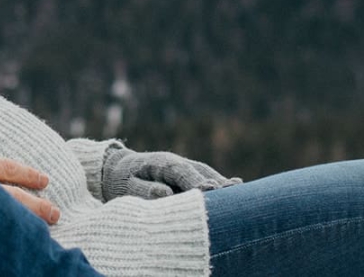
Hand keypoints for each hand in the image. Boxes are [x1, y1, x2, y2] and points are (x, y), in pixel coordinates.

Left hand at [102, 147, 240, 199]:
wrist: (121, 170)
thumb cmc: (123, 181)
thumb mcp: (126, 186)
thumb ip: (144, 190)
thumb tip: (165, 193)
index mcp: (163, 163)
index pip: (183, 172)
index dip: (197, 181)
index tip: (210, 192)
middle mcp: (179, 164)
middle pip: (203, 173)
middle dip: (217, 186)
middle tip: (235, 200)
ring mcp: (187, 170)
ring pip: (210, 177)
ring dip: (223, 187)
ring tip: (243, 199)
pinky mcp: (191, 178)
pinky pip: (209, 182)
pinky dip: (221, 188)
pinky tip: (239, 193)